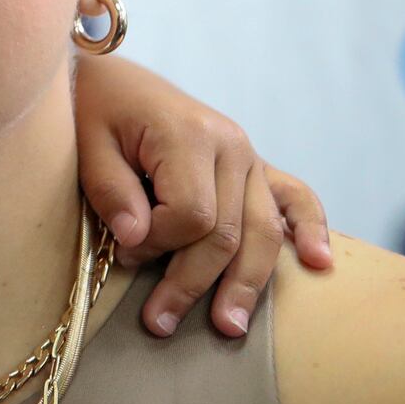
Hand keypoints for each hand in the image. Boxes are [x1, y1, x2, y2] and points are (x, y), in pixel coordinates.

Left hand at [72, 55, 333, 339]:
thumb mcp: (86, 144)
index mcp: (191, 134)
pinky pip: (295, 197)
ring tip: (228, 327)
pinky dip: (311, 228)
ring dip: (246, 283)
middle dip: (193, 282)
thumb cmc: (94, 111)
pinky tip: (317, 261)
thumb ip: (110, 190)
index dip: (157, 244)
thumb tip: (136, 237)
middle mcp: (232, 145)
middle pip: (228, 231)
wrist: (109, 76)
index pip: (191, 214)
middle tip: (158, 323)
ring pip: (262, 231)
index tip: (121, 252)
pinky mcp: (254, 166)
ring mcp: (249, 156)